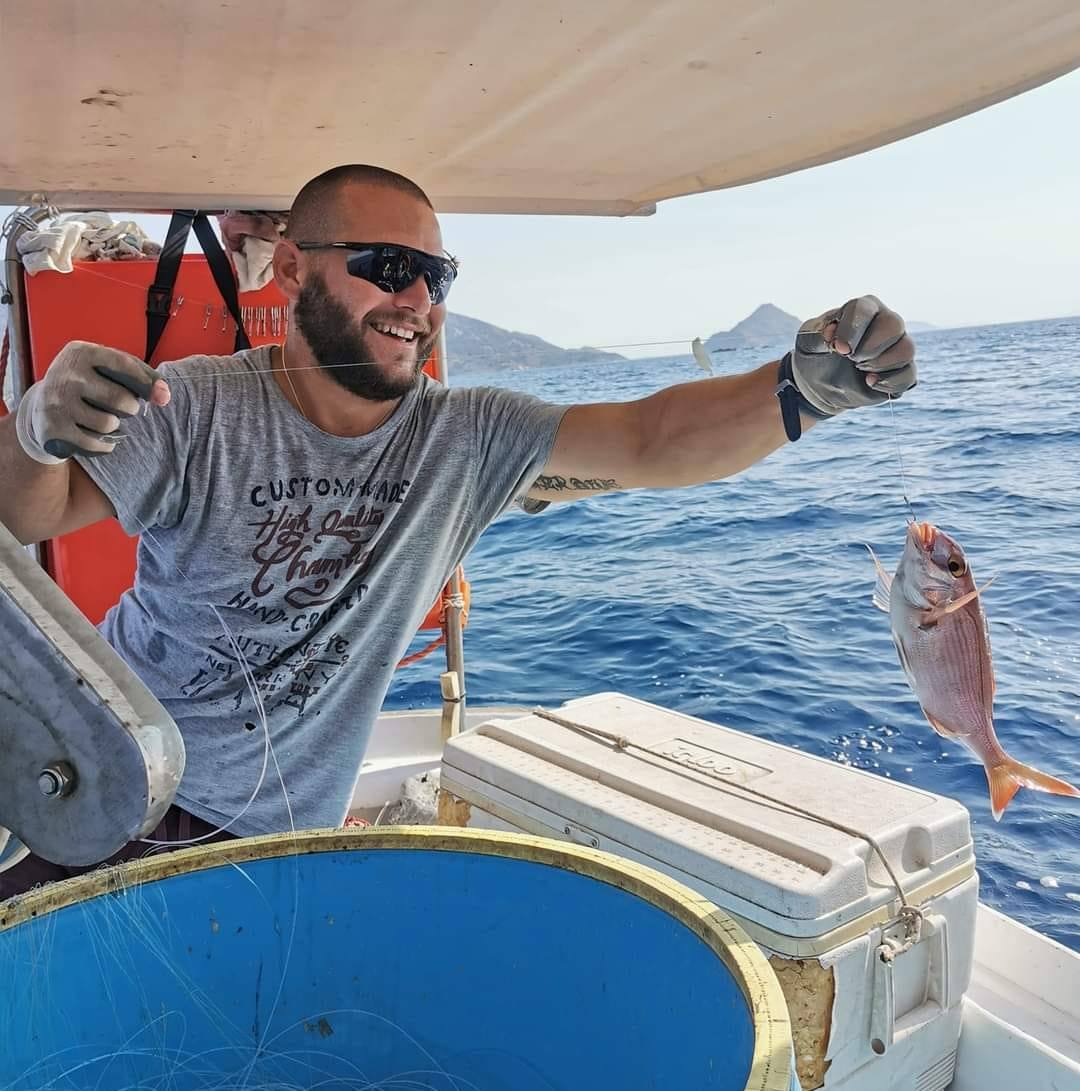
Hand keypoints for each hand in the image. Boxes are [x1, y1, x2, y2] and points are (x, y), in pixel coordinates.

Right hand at [15, 341, 169, 463]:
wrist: (42, 406)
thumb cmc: (89, 384)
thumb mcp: (107, 369)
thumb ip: (140, 375)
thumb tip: (164, 396)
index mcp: (81, 353)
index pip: (123, 365)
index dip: (147, 382)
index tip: (163, 397)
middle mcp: (65, 374)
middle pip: (120, 399)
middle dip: (130, 408)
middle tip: (123, 408)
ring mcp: (56, 401)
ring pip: (108, 423)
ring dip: (114, 425)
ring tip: (103, 418)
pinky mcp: (52, 428)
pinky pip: (95, 443)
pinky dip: (104, 443)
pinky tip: (96, 435)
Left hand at [788, 296, 915, 417]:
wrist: (819, 382)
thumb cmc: (815, 353)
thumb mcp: (807, 342)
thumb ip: (816, 335)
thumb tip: (831, 334)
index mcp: (861, 309)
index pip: (864, 309)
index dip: (851, 330)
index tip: (838, 349)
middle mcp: (885, 322)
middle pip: (894, 325)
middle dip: (869, 347)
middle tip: (851, 359)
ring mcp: (896, 346)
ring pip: (906, 349)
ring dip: (880, 364)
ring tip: (860, 370)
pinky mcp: (900, 371)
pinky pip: (909, 375)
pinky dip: (890, 383)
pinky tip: (870, 383)